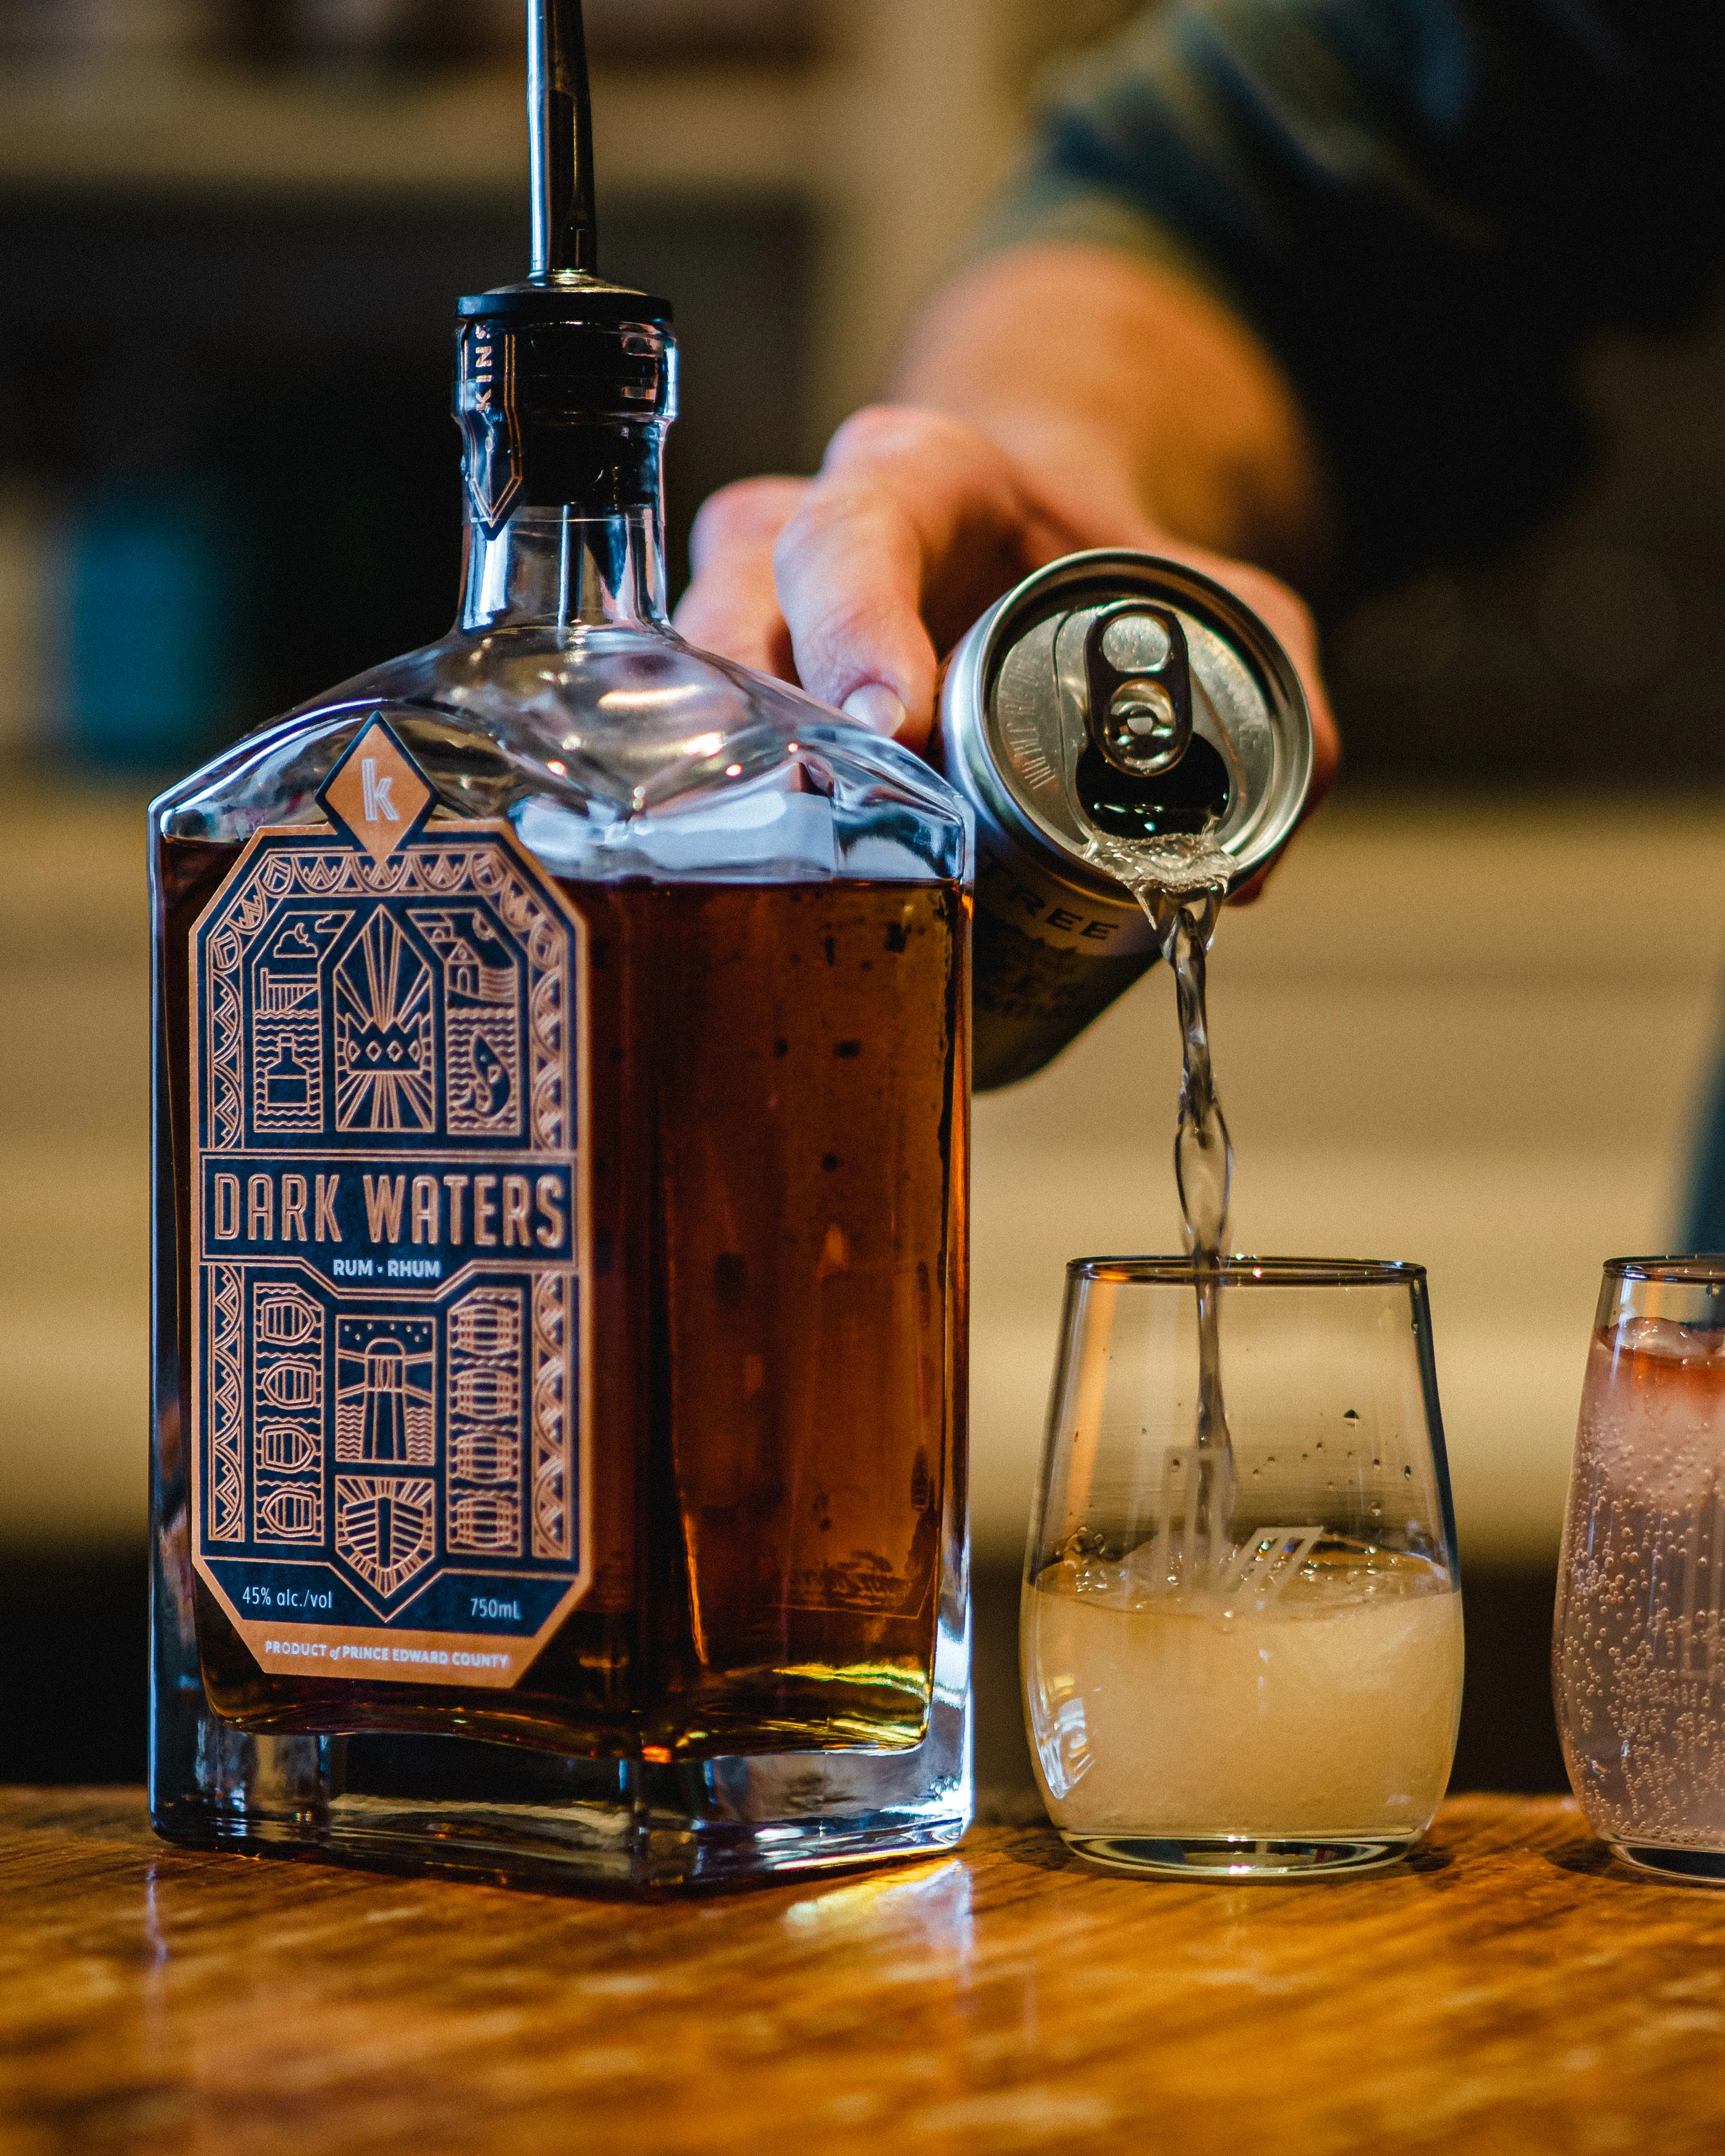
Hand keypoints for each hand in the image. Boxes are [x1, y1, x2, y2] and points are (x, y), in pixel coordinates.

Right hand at [673, 405, 1338, 850]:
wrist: (1040, 551)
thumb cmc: (1101, 574)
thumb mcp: (1218, 601)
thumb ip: (1269, 688)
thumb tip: (1244, 868)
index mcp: (918, 479)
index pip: (859, 532)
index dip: (859, 624)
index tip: (889, 723)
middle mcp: (805, 531)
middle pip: (743, 608)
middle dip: (764, 715)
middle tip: (814, 809)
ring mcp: (750, 611)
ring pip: (686, 677)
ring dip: (713, 775)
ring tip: (761, 869)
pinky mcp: (729, 689)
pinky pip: (686, 738)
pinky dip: (705, 811)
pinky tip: (739, 883)